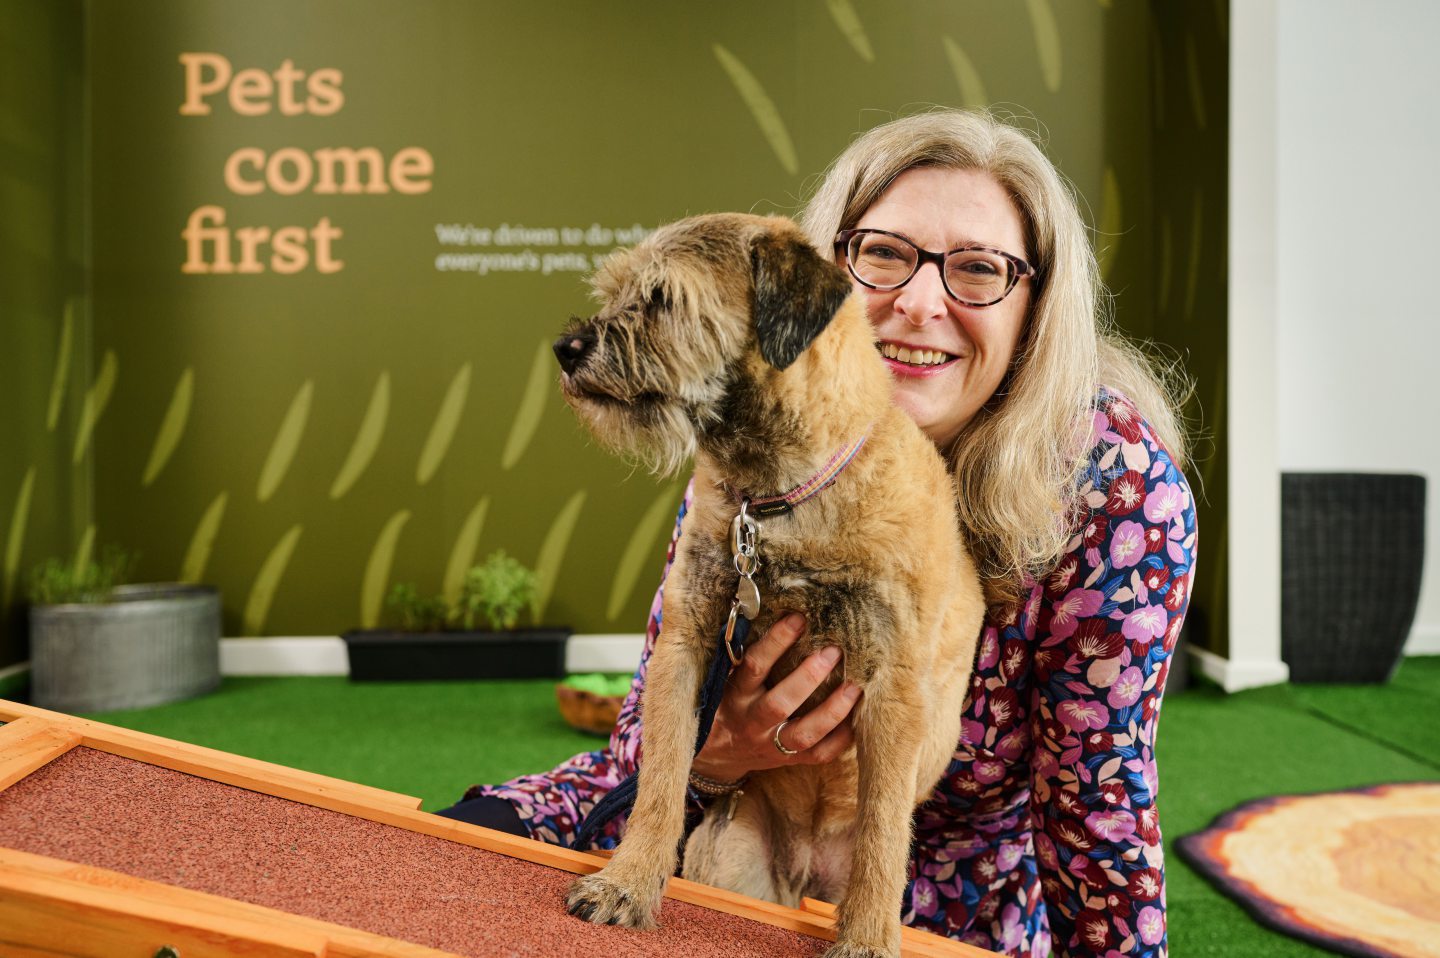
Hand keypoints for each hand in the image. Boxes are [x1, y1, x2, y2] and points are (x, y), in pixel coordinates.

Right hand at [690, 612, 861, 783]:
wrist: (717, 754)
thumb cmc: (729, 703)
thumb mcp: (727, 679)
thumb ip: (748, 655)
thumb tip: (783, 614)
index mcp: (736, 694)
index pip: (754, 665)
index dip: (776, 641)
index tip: (799, 618)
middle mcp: (754, 721)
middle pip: (781, 703)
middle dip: (809, 677)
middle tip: (834, 651)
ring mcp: (772, 744)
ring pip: (805, 733)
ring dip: (833, 710)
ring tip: (855, 687)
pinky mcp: (789, 760)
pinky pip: (820, 754)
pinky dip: (841, 738)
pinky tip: (857, 719)